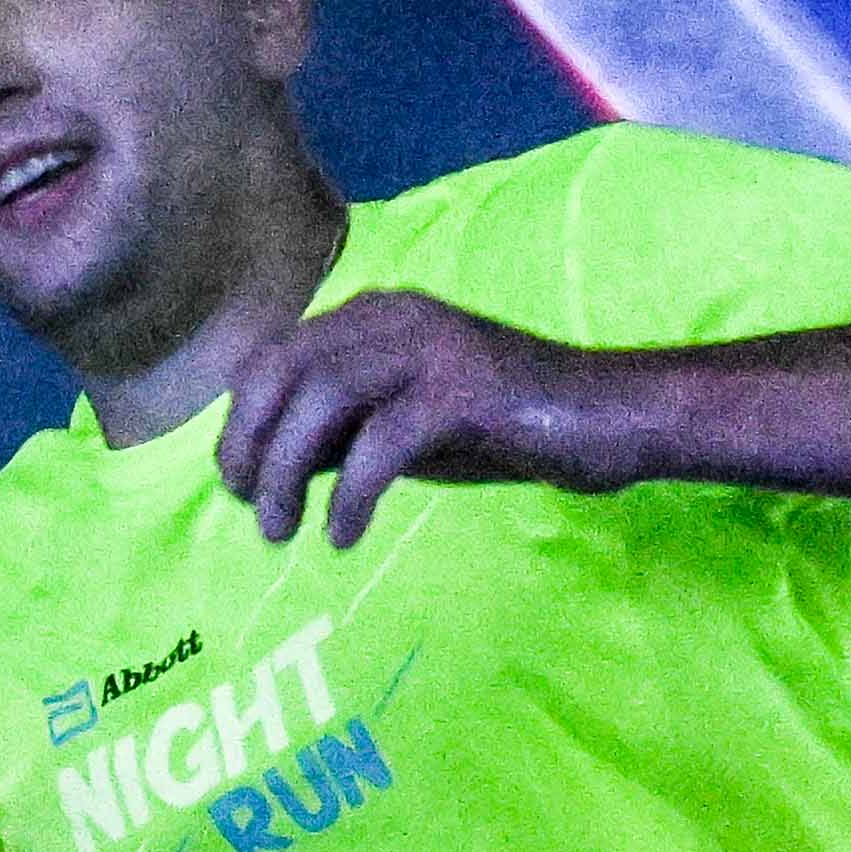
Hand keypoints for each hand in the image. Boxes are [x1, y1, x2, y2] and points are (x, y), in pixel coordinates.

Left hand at [211, 290, 649, 545]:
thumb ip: (345, 430)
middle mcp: (393, 317)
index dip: (241, 421)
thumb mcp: (407, 425)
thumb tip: (269, 465)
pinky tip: (344, 535)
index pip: (273, 356)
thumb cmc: (509, 427)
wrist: (610, 418)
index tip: (240, 483)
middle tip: (255, 512)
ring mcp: (429, 348)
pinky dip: (351, 493)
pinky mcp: (462, 389)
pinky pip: (380, 441)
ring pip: (321, 399)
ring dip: (287, 471)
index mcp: (374, 316)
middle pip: (283, 371)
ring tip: (283, 532)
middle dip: (251, 446)